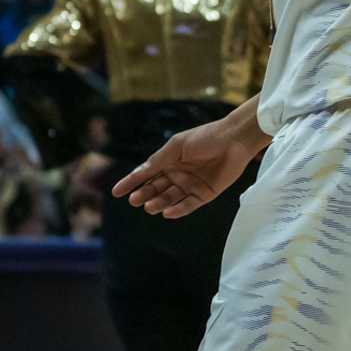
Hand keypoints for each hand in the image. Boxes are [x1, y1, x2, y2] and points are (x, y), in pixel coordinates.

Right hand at [110, 115, 262, 218]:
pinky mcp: (204, 194)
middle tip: (135, 200)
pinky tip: (167, 212)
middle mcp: (177, 174)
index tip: (116, 192)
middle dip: (144, 195)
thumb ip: (159, 161)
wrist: (234, 139)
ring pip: (169, 198)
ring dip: (158, 203)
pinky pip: (188, 205)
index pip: (145, 174)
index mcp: (168, 160)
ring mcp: (190, 185)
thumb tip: (139, 172)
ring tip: (149, 206)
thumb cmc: (204, 137)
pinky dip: (178, 210)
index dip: (130, 182)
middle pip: (156, 188)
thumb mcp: (176, 146)